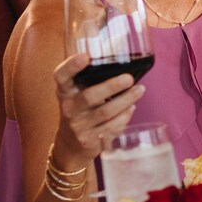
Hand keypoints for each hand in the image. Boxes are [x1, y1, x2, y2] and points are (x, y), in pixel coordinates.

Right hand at [50, 53, 144, 169]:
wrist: (71, 144)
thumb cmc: (81, 109)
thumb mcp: (77, 93)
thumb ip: (90, 78)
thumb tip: (124, 60)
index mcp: (65, 91)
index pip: (61, 76)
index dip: (71, 66)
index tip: (85, 57)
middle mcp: (69, 108)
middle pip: (89, 96)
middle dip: (111, 86)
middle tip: (129, 78)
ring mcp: (78, 126)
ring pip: (105, 113)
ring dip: (126, 100)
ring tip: (140, 90)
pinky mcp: (90, 140)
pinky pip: (112, 127)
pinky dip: (125, 116)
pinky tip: (131, 107)